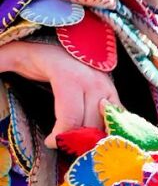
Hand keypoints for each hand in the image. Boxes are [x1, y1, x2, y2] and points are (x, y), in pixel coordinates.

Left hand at [0, 41, 119, 147]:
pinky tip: (95, 137)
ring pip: (106, 125)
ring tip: (77, 143)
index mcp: (68, 76)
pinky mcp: (115, 94)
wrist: (68, 38)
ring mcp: (108, 88)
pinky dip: (108, 131)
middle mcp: (93, 83)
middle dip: (76, 141)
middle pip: (89, 125)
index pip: (70, 118)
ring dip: (93, 138)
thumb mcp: (13, 55)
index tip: (50, 143)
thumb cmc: (38, 51)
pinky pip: (117, 120)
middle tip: (63, 147)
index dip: (61, 137)